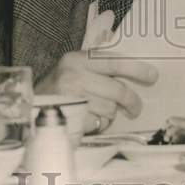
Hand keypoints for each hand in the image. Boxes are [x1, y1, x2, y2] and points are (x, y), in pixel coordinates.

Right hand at [35, 52, 157, 133]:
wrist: (31, 107)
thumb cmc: (60, 87)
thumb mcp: (76, 68)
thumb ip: (99, 66)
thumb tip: (135, 72)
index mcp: (78, 59)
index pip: (114, 61)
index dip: (136, 69)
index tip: (153, 76)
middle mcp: (74, 76)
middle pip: (117, 90)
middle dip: (131, 101)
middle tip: (135, 108)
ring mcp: (71, 98)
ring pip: (109, 110)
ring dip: (110, 115)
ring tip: (99, 112)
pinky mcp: (70, 119)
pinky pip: (97, 124)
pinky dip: (97, 125)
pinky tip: (87, 120)